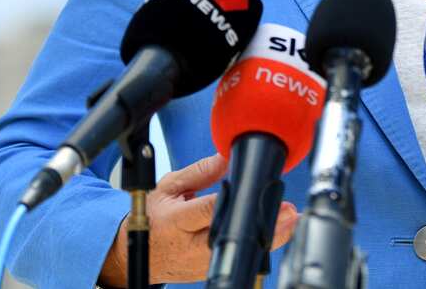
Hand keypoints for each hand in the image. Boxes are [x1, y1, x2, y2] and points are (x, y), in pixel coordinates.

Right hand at [98, 154, 297, 286]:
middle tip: (287, 211)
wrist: (135, 254)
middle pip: (229, 236)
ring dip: (266, 238)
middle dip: (260, 224)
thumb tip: (226, 155)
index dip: (231, 200)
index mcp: (175, 221)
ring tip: (290, 220)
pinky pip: (236, 258)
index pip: (207, 210)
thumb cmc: (152, 218)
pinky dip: (256, 245)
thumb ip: (200, 172)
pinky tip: (277, 233)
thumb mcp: (168, 187)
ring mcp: (199, 263)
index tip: (254, 188)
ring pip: (237, 252)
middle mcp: (189, 246)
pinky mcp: (207, 271)